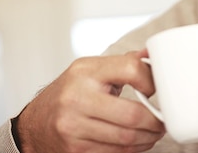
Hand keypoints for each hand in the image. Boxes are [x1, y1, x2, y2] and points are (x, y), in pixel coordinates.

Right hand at [14, 50, 165, 152]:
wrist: (35, 123)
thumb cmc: (68, 92)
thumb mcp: (89, 69)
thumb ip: (121, 63)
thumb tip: (151, 54)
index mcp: (86, 71)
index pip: (130, 70)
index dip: (151, 81)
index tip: (156, 89)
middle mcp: (77, 97)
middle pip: (132, 114)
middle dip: (155, 122)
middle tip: (163, 121)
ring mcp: (74, 126)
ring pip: (126, 138)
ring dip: (147, 138)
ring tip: (154, 133)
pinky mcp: (75, 149)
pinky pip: (114, 152)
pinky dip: (132, 149)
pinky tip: (137, 142)